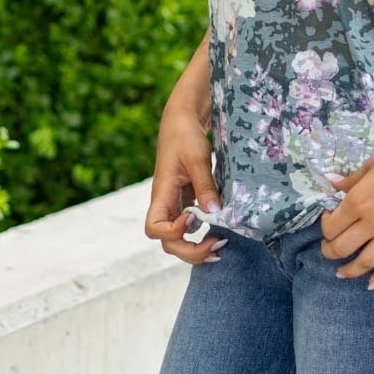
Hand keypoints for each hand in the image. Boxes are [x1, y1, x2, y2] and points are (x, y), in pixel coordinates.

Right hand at [145, 96, 224, 265]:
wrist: (182, 122)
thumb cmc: (185, 136)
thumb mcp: (197, 159)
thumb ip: (205, 186)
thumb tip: (214, 214)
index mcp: (161, 194)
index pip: (154, 228)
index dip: (173, 231)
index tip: (193, 218)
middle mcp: (165, 205)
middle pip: (167, 242)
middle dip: (190, 251)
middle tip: (217, 245)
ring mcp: (174, 206)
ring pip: (177, 240)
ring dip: (196, 249)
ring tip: (220, 245)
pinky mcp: (184, 203)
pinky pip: (189, 228)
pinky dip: (201, 236)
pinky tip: (219, 233)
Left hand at [320, 132, 373, 289]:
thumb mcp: (372, 164)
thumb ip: (350, 180)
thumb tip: (331, 184)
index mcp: (358, 201)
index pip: (330, 226)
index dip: (325, 225)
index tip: (329, 218)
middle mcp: (372, 222)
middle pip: (342, 248)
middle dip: (330, 251)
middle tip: (328, 248)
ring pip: (365, 262)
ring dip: (349, 270)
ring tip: (341, 273)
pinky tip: (372, 284)